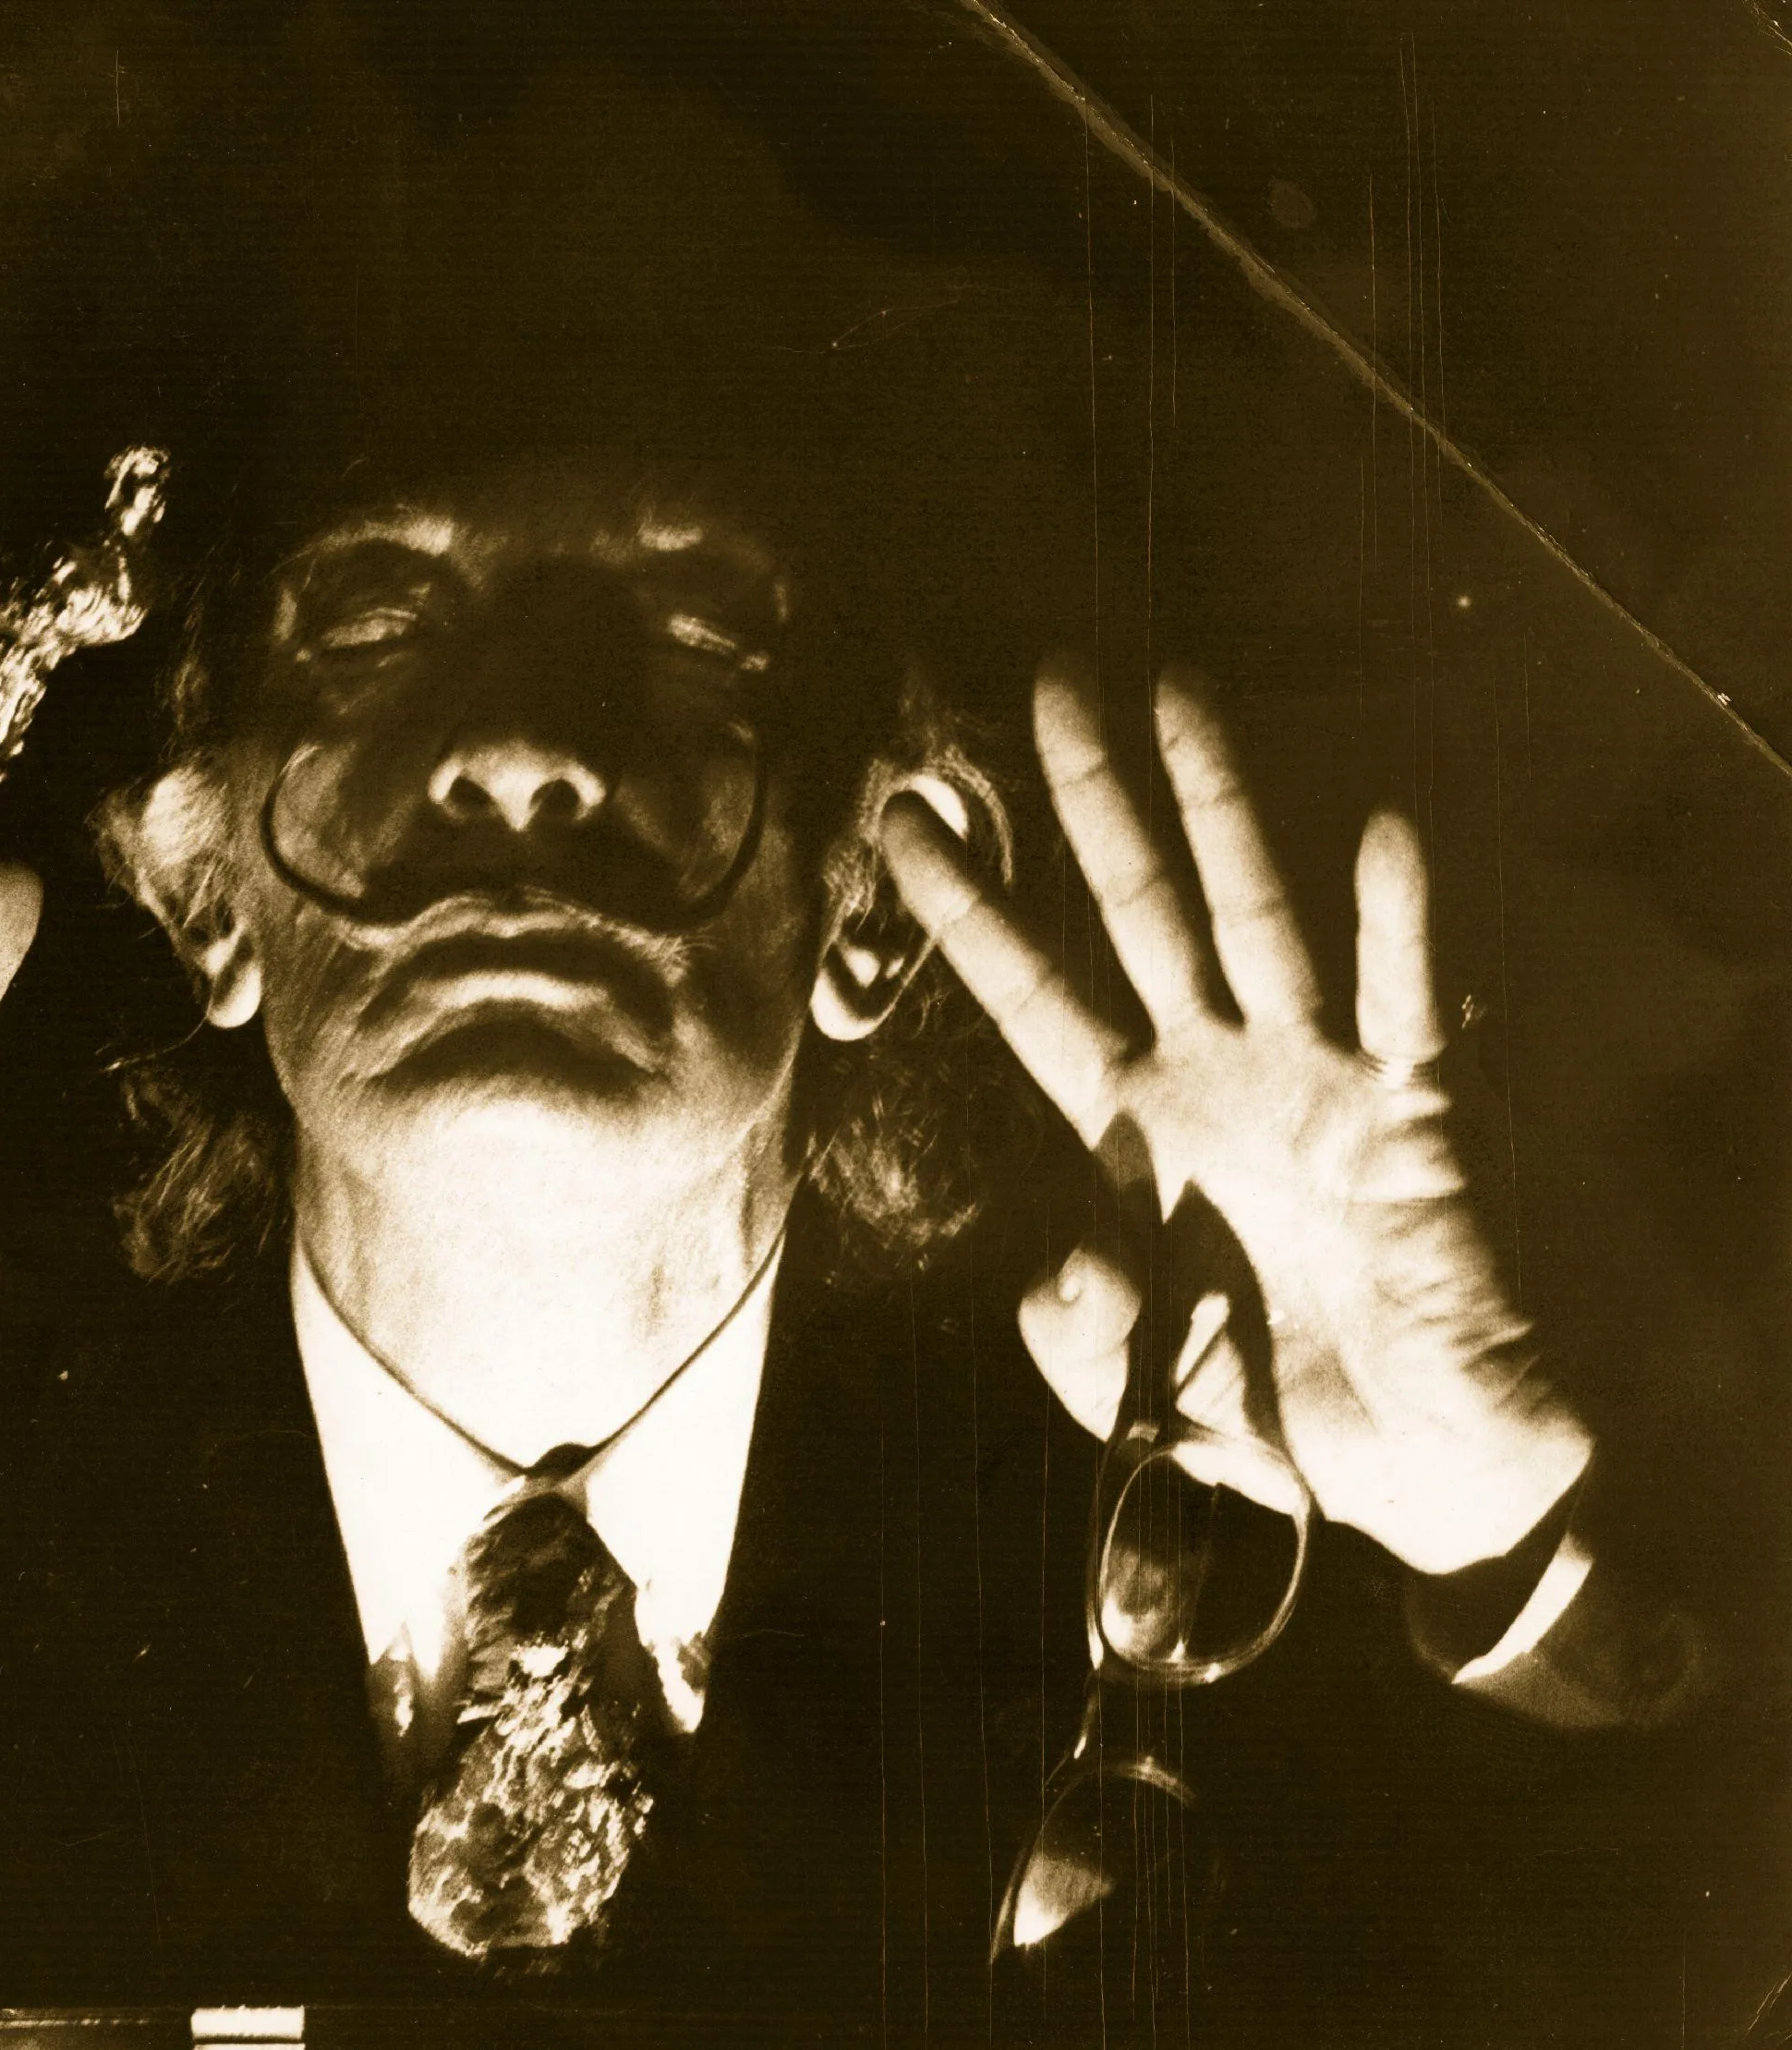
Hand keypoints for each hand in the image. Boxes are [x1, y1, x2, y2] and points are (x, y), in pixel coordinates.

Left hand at [879, 663, 1590, 1576]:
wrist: (1411, 1481)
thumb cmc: (1271, 1420)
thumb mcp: (1129, 1381)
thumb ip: (1070, 1320)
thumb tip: (1054, 1255)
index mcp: (1135, 1130)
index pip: (1030, 994)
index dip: (966, 909)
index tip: (896, 820)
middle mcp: (1215, 1075)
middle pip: (1136, 909)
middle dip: (1092, 798)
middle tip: (1049, 680)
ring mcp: (1313, 1080)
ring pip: (1253, 915)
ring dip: (1221, 807)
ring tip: (1179, 693)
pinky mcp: (1411, 1117)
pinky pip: (1403, 1007)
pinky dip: (1397, 927)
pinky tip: (1385, 835)